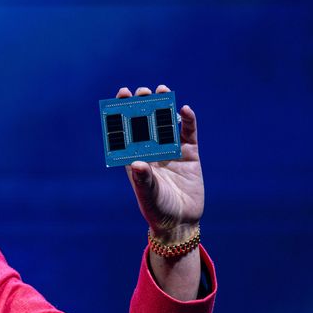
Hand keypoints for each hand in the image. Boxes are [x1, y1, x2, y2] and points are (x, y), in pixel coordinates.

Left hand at [116, 85, 203, 240]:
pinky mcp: (189, 154)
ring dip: (163, 107)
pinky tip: (184, 110)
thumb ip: (143, 179)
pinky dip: (187, 121)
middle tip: (143, 91)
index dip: (123, 112)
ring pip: (166, 123)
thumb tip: (136, 163)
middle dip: (143, 105)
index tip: (122, 95)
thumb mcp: (149, 195)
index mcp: (135, 158)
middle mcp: (152, 151)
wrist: (180, 222)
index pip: (126, 131)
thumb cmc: (158, 210)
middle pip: (146, 122)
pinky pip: (188, 133)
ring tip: (160, 90)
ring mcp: (171, 151)